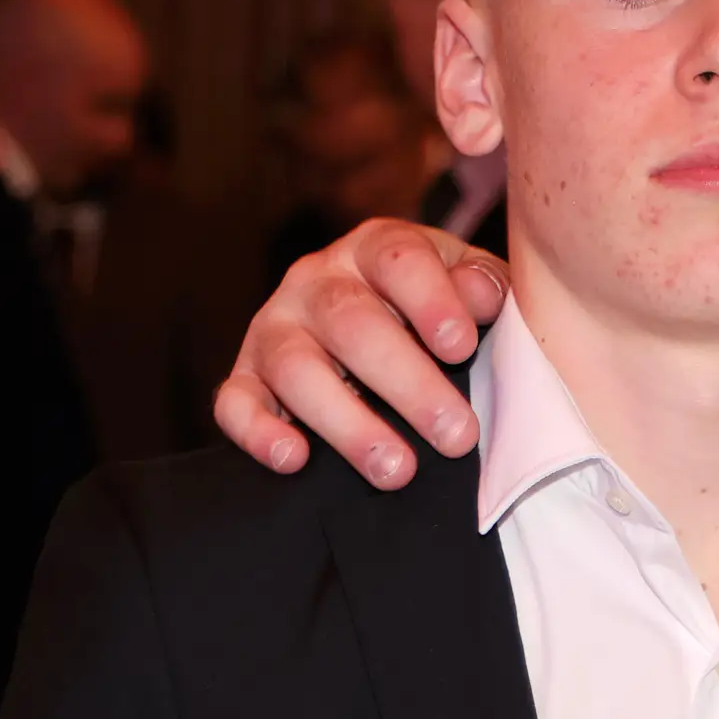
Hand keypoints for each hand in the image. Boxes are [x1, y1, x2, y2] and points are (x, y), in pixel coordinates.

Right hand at [212, 219, 510, 485]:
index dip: (431, 301)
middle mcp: (316, 280)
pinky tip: (295, 459)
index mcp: (376, 248)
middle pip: (351, 323)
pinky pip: (235, 401)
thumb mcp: (467, 286)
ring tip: (396, 470)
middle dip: (407, 383)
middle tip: (455, 436)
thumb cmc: (433, 310)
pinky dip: (258, 431)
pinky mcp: (245, 375)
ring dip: (347, 423)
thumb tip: (483, 297)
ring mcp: (274, 327)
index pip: (399, 260)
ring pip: (296, 367)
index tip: (462, 347)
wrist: (374, 326)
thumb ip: (483, 286)